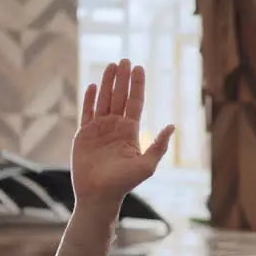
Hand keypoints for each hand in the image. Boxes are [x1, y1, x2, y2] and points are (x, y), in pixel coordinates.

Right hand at [70, 59, 174, 202]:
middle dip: (122, 78)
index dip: (137, 85)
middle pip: (120, 96)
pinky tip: (93, 86)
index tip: (139, 68)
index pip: (135, 102)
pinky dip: (90, 99)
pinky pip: (87, 112)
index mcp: (130, 131)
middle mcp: (115, 127)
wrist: (98, 195)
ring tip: (111, 65)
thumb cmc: (123, 183)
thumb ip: (158, 145)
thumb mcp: (146, 165)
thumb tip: (172, 126)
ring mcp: (99, 129)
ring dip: (108, 83)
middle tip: (125, 59)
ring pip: (104, 100)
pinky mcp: (84, 134)